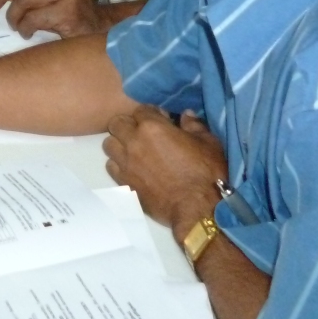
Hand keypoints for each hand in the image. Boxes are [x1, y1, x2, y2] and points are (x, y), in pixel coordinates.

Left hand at [103, 107, 227, 236]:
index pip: (140, 109)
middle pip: (117, 123)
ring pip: (109, 144)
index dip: (151, 113)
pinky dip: (119, 164)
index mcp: (152, 127)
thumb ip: (194, 125)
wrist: (198, 209)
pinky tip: (133, 168)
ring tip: (135, 150)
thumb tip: (186, 115)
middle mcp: (133, 141)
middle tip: (144, 133)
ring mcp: (125, 163)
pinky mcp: (124, 182)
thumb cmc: (206, 173)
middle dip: (129, 124)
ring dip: (120, 144)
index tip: (161, 120)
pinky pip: (111, 166)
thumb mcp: (208, 143)